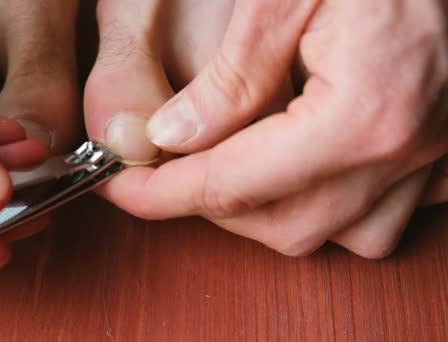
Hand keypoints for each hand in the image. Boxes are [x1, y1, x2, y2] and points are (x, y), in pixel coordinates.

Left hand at [85, 0, 447, 257]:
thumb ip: (230, 76)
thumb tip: (172, 134)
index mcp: (361, 114)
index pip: (234, 183)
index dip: (164, 193)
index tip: (122, 188)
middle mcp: (400, 153)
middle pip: (281, 225)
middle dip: (211, 205)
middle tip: (167, 170)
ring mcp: (428, 160)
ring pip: (330, 234)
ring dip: (267, 211)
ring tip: (227, 166)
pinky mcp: (439, 154)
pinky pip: (376, 218)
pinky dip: (326, 208)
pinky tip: (297, 170)